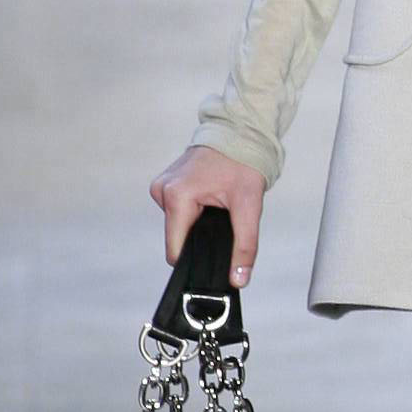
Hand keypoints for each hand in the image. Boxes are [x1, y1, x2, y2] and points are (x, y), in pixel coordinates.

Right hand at [151, 142, 265, 283]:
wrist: (239, 133)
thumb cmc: (243, 162)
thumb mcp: (249, 207)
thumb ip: (244, 246)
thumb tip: (239, 278)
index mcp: (177, 196)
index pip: (175, 250)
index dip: (195, 258)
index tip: (213, 255)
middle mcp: (163, 191)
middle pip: (177, 238)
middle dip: (200, 236)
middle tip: (222, 218)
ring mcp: (162, 186)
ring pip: (178, 225)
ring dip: (197, 222)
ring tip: (218, 204)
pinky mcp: (166, 184)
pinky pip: (178, 211)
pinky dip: (193, 211)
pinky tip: (209, 198)